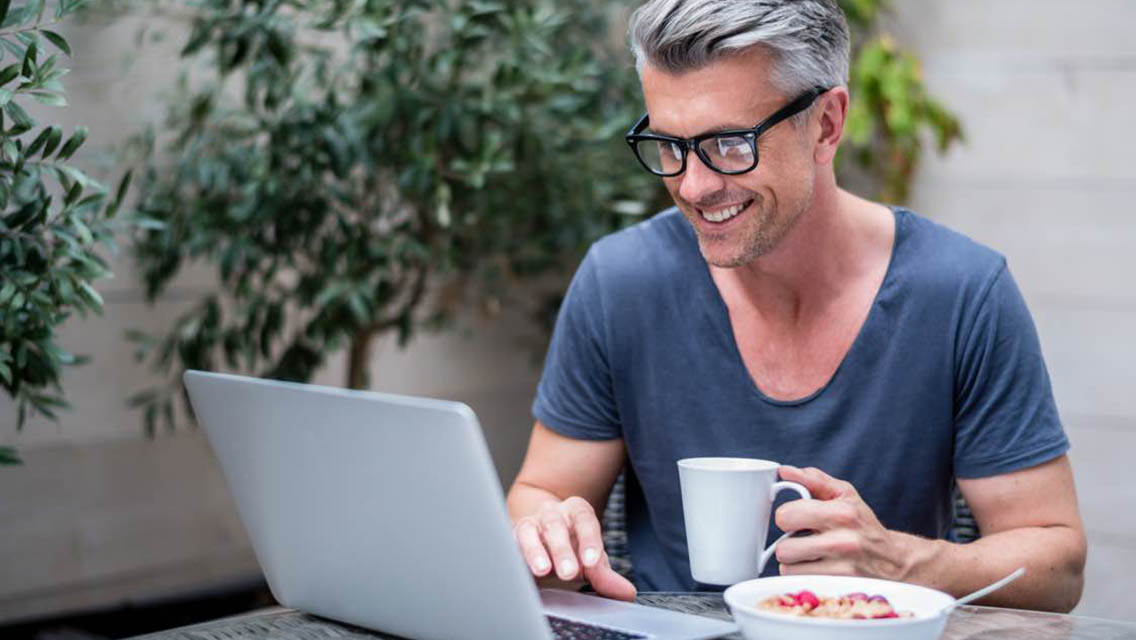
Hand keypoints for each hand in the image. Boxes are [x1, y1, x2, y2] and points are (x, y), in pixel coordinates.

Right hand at [512, 496, 636, 600]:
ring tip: (543, 570)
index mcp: (577, 512)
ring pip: (529, 531)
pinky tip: (519, 571)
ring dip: (535, 552)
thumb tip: (627, 594)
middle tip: (569, 573)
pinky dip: (515, 556)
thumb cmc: (571, 547)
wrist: (542, 536)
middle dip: (562, 550)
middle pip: (556, 526)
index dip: (589, 541)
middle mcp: (552, 514)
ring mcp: (529, 524)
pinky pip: (509, 544)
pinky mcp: (510, 538)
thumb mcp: (590, 560)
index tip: (592, 563)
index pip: (585, 520)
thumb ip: (605, 575)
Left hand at [774, 465, 909, 579]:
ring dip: (795, 562)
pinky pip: (801, 583)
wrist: (893, 559)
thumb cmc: (862, 523)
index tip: (797, 519)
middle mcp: (844, 541)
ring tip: (812, 554)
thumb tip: (784, 471)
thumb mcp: (844, 494)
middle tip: (802, 539)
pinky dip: (804, 576)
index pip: (785, 516)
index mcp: (842, 513)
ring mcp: (843, 568)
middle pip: (784, 549)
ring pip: (789, 568)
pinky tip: (818, 568)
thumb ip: (813, 480)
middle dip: (788, 543)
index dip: (787, 517)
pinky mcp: (841, 587)